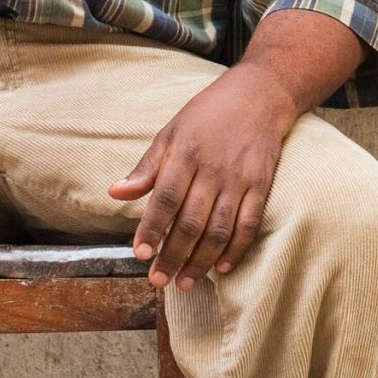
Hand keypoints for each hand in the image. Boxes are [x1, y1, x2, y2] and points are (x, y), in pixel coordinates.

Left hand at [110, 62, 297, 289]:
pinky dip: (236, 249)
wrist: (261, 94)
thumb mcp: (172, 131)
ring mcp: (240, 178)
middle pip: (191, 221)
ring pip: (219, 229)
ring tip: (184, 283)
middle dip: (173, 255)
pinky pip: (249, 223)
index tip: (139, 254)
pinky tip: (222, 268)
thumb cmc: (209, 113)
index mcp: (186, 153)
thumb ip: (147, 167)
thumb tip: (115, 193)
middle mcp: (213, 169)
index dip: (151, 228)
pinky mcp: (261, 184)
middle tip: (158, 280)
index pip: (165, 198)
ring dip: (201, 261)